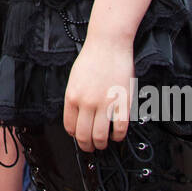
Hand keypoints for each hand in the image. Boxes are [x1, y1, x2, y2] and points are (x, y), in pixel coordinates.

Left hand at [63, 32, 133, 151]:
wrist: (108, 44)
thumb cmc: (92, 58)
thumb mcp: (75, 79)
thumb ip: (76, 98)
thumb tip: (78, 117)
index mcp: (72, 97)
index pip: (69, 127)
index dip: (75, 136)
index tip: (79, 137)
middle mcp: (86, 103)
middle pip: (83, 136)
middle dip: (87, 146)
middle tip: (91, 147)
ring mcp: (104, 104)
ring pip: (100, 136)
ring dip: (101, 144)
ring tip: (103, 143)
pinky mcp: (122, 103)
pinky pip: (120, 128)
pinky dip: (119, 136)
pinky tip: (117, 135)